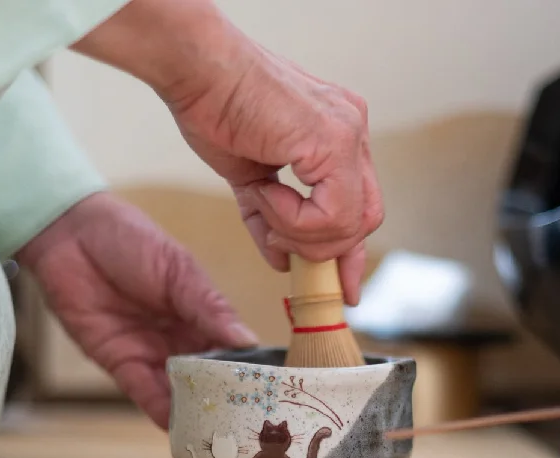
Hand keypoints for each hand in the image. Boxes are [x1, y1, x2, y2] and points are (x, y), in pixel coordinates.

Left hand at [15, 192, 257, 428]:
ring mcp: (152, 354)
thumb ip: (211, 308)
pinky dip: (161, 411)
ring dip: (195, 411)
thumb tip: (248, 341)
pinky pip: (144, 393)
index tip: (271, 394)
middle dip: (225, 400)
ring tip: (217, 434)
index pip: (233, 350)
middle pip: (209, 378)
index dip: (250, 371)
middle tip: (247, 424)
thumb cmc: (131, 241)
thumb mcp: (181, 271)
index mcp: (203, 316)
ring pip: (180, 391)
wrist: (71, 234)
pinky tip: (178, 427)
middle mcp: (181, 340)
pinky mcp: (121, 363)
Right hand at [164, 41, 382, 305]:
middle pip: (364, 221)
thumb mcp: (250, 180)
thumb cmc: (215, 110)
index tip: (340, 285)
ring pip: (347, 225)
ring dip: (297, 233)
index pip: (360, 208)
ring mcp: (347, 133)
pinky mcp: (333, 140)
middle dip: (329, 253)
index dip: (347, 253)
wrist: (195, 70)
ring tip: (262, 204)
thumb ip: (272, 220)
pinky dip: (292, 220)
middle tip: (290, 258)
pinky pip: (329, 215)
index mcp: (337, 138)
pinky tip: (264, 192)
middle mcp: (351, 133)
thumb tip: (282, 262)